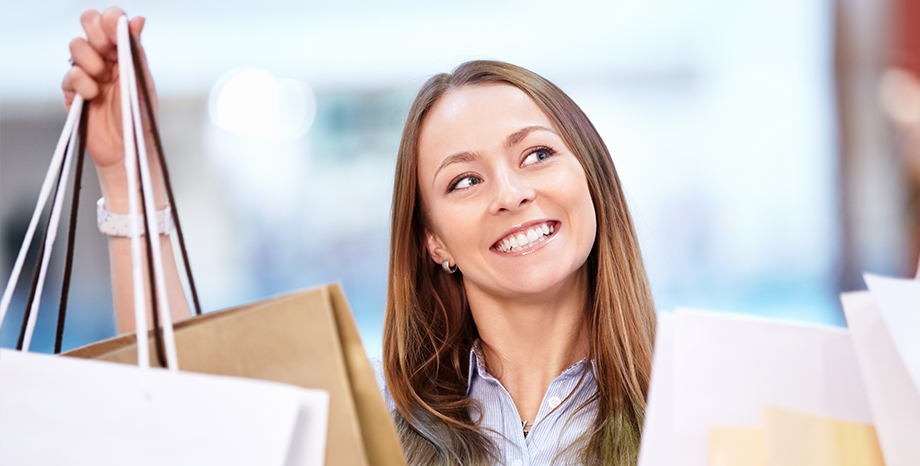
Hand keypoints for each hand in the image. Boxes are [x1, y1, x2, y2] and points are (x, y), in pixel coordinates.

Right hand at [62, 7, 160, 210]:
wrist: (127, 150)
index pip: (111, 21)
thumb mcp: (142, 82)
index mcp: (126, 53)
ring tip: (102, 82)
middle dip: (96, 36)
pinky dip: (80, 83)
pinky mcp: (74, 92)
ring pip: (76, 47)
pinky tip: (92, 95)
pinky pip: (69, 75)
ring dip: (90, 62)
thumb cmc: (140, 119)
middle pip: (88, 24)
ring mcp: (88, 74)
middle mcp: (106, 59)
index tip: (115, 34)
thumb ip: (136, 50)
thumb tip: (138, 19)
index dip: (110, 21)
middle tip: (107, 54)